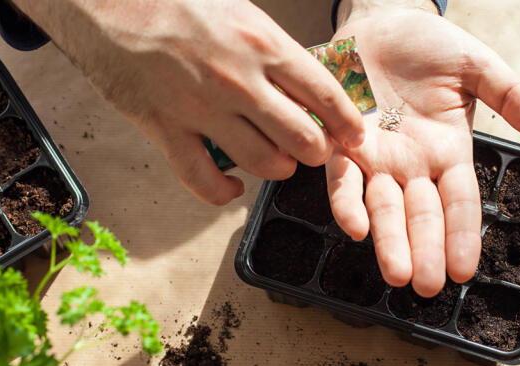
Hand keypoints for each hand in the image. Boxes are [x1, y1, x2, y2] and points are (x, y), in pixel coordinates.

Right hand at [11, 0, 364, 204]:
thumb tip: (303, 81)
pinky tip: (233, 186)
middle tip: (312, 148)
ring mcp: (202, 110)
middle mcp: (238, 81)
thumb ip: (271, 49)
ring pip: (264, 164)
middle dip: (315, 151)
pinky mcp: (166, 131)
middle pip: (303, 139)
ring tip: (276, 160)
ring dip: (277, 168)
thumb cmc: (172, 0)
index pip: (325, 94)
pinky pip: (205, 182)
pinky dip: (224, 192)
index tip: (354, 135)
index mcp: (262, 44)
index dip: (347, 123)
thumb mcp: (237, 10)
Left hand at [328, 2, 519, 296]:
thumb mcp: (477, 66)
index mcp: (449, 152)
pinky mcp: (342, 142)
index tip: (464, 271)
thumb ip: (510, 94)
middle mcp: (412, 164)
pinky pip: (342, 178)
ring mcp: (377, 157)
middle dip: (424, 251)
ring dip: (388, 241)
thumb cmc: (429, 45)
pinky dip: (346, 201)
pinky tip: (354, 227)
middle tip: (426, 287)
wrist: (381, 20)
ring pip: (383, 207)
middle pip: (421, 215)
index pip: (459, 203)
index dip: (462, 236)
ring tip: (397, 274)